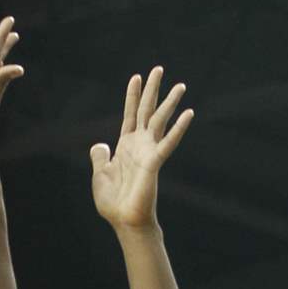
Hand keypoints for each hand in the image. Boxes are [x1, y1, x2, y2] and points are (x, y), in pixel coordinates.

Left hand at [90, 66, 193, 229]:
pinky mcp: (154, 162)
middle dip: (152, 90)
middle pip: (146, 110)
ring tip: (180, 84)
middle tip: (159, 68)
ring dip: (169, 102)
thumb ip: (99, 158)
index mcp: (125, 147)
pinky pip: (168, 142)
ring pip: (159, 120)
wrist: (123, 221)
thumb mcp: (100, 175)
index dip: (133, 95)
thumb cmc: (113, 203)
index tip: (137, 76)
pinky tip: (188, 113)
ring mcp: (148, 152)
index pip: (130, 115)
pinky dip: (178, 128)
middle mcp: (139, 145)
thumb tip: (99, 145)